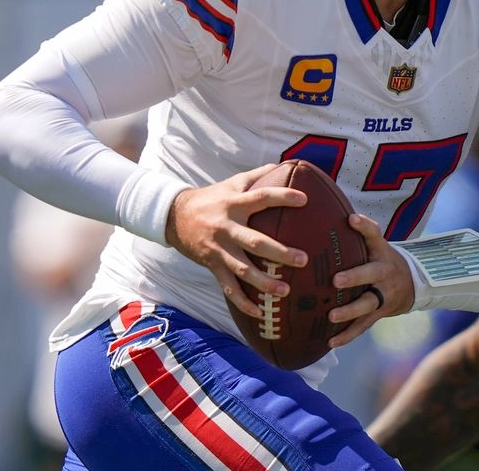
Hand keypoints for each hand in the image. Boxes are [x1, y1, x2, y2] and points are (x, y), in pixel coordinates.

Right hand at [164, 165, 307, 318]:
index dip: (282, 197)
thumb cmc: (212, 197)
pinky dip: (243, 302)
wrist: (173, 216)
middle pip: (255, 242)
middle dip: (280, 252)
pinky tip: (259, 313)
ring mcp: (218, 249)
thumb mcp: (232, 183)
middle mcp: (227, 227)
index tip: (304, 200)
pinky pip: (228, 288)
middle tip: (303, 259)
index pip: (261, 198)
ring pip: (242, 270)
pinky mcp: (212, 265)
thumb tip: (289, 164)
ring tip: (285, 291)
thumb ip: (259, 175)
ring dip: (264, 282)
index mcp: (234, 204)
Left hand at [326, 213, 413, 347]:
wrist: (413, 283)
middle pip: (371, 273)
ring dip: (350, 311)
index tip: (351, 219)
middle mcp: (384, 272)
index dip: (364, 226)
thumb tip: (325, 214)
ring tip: (331, 316)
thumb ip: (356, 232)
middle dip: (355, 277)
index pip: (374, 234)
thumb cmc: (381, 258)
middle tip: (336, 280)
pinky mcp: (379, 313)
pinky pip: (363, 325)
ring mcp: (383, 294)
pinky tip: (330, 342)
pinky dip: (347, 335)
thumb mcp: (375, 244)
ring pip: (367, 304)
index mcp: (381, 251)